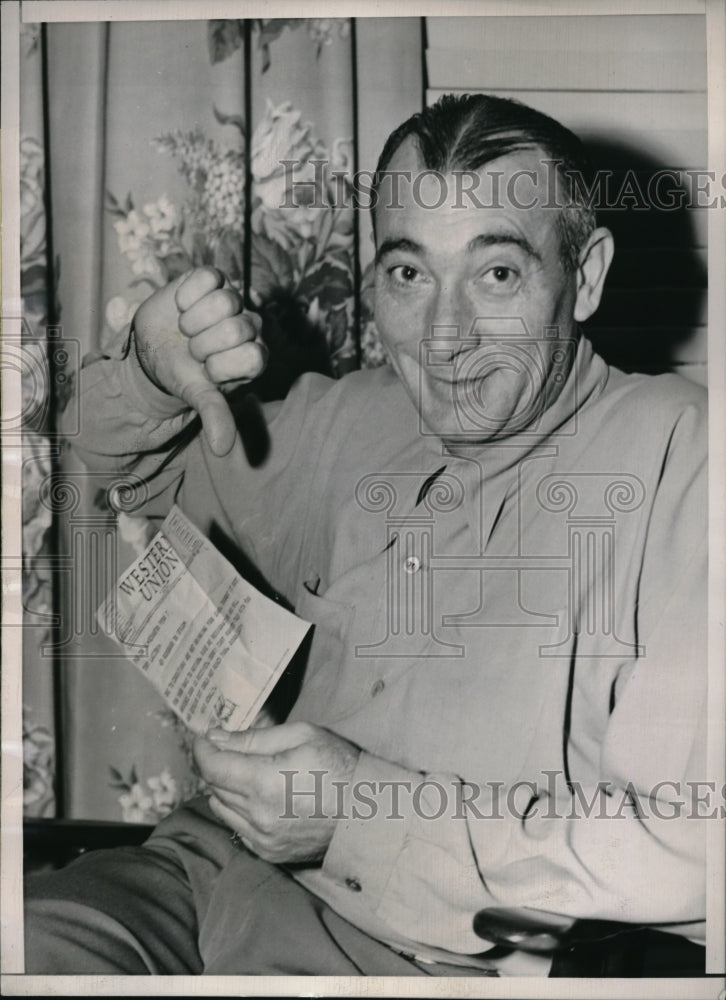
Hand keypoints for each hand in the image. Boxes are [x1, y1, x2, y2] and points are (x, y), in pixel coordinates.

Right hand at [132, 267, 266, 455]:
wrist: (153, 349)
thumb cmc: (184, 374)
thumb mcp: (198, 396)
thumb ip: (215, 416)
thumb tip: (222, 449)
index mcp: (255, 357)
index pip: (254, 356)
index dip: (221, 364)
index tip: (206, 371)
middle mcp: (251, 327)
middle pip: (238, 328)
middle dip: (204, 344)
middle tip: (193, 350)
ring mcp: (234, 301)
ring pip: (226, 300)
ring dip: (195, 320)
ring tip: (186, 330)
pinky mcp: (215, 279)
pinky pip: (209, 277)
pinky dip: (188, 294)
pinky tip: (182, 306)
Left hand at [194, 721, 360, 863]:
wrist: (369, 812)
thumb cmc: (339, 766)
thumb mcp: (301, 735)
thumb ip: (253, 738)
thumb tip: (216, 739)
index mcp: (264, 782)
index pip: (212, 767)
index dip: (203, 749)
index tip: (206, 738)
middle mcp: (258, 815)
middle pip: (214, 786)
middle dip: (217, 764)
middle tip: (232, 748)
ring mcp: (262, 839)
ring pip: (222, 808)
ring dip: (226, 788)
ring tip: (249, 772)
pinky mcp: (269, 853)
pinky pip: (238, 828)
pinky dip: (240, 810)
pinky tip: (262, 797)